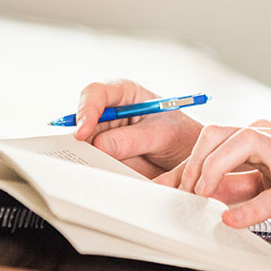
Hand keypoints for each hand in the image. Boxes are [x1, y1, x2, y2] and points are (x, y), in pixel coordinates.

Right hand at [72, 79, 202, 177]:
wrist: (190, 159)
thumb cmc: (181, 134)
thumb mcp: (163, 134)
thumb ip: (134, 139)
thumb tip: (101, 144)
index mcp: (125, 94)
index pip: (96, 93)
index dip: (86, 109)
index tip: (84, 131)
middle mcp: (111, 114)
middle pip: (82, 121)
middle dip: (80, 139)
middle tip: (83, 155)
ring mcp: (106, 137)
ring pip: (84, 146)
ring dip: (86, 158)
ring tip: (97, 168)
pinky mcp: (107, 158)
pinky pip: (94, 164)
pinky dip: (95, 171)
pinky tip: (103, 177)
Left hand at [159, 119, 270, 230]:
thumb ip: (243, 182)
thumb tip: (206, 193)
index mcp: (264, 135)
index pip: (212, 140)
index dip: (185, 164)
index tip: (164, 188)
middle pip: (217, 136)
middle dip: (190, 164)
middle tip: (177, 194)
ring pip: (239, 149)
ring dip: (210, 172)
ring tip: (197, 196)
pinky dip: (249, 208)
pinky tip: (232, 220)